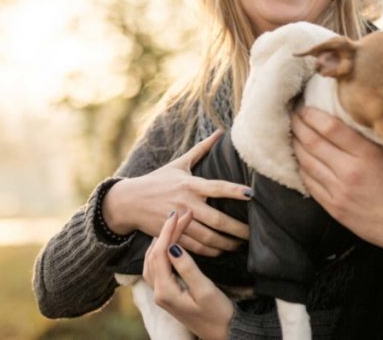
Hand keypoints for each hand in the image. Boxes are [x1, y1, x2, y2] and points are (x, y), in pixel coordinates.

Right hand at [102, 130, 250, 255]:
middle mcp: (186, 203)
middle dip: (237, 229)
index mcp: (190, 185)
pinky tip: (221, 251)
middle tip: (254, 234)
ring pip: (207, 237)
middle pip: (216, 220)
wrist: (129, 201)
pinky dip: (210, 251)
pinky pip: (195, 247)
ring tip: (240, 245)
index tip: (252, 194)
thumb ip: (202, 150)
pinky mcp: (171, 234)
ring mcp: (178, 221)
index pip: (217, 187)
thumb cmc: (157, 180)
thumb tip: (221, 132)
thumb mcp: (179, 164)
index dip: (235, 191)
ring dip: (226, 243)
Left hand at [143, 210, 233, 339]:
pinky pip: (159, 267)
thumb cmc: (218, 314)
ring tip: (175, 223)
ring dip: (162, 240)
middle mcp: (159, 292)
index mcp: (165, 291)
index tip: (179, 214)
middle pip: (153, 255)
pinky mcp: (169, 293)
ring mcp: (162, 293)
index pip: (160, 253)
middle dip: (165, 232)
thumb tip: (173, 246)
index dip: (168, 231)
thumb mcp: (205, 290)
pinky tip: (172, 242)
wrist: (222, 334)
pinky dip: (163, 250)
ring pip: (153, 260)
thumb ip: (188, 268)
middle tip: (180, 214)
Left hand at [290, 106, 382, 255]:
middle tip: (292, 115)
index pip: (330, 128)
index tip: (304, 106)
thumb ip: (368, 139)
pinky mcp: (334, 208)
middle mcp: (349, 171)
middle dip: (298, 126)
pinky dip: (301, 168)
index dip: (312, 115)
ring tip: (292, 134)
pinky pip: (310, 184)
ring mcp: (339, 191)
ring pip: (307, 163)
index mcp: (367, 154)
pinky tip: (299, 160)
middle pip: (313, 143)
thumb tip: (342, 119)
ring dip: (296, 146)